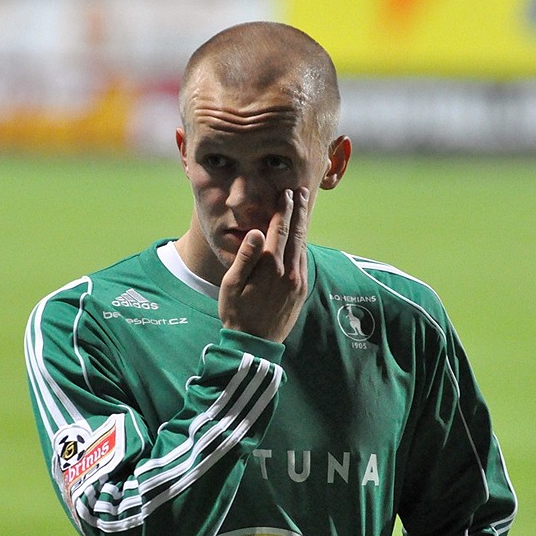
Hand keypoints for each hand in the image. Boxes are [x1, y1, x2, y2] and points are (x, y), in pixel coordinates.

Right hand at [218, 187, 308, 343]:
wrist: (254, 344)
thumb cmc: (235, 313)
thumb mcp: (232, 284)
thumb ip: (245, 257)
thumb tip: (257, 232)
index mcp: (270, 267)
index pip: (280, 229)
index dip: (284, 209)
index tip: (287, 192)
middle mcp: (289, 272)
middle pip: (297, 233)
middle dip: (299, 211)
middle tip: (302, 191)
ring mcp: (297, 282)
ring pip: (303, 246)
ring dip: (303, 226)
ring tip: (303, 208)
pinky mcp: (301, 291)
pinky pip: (304, 261)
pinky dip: (303, 244)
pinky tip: (300, 238)